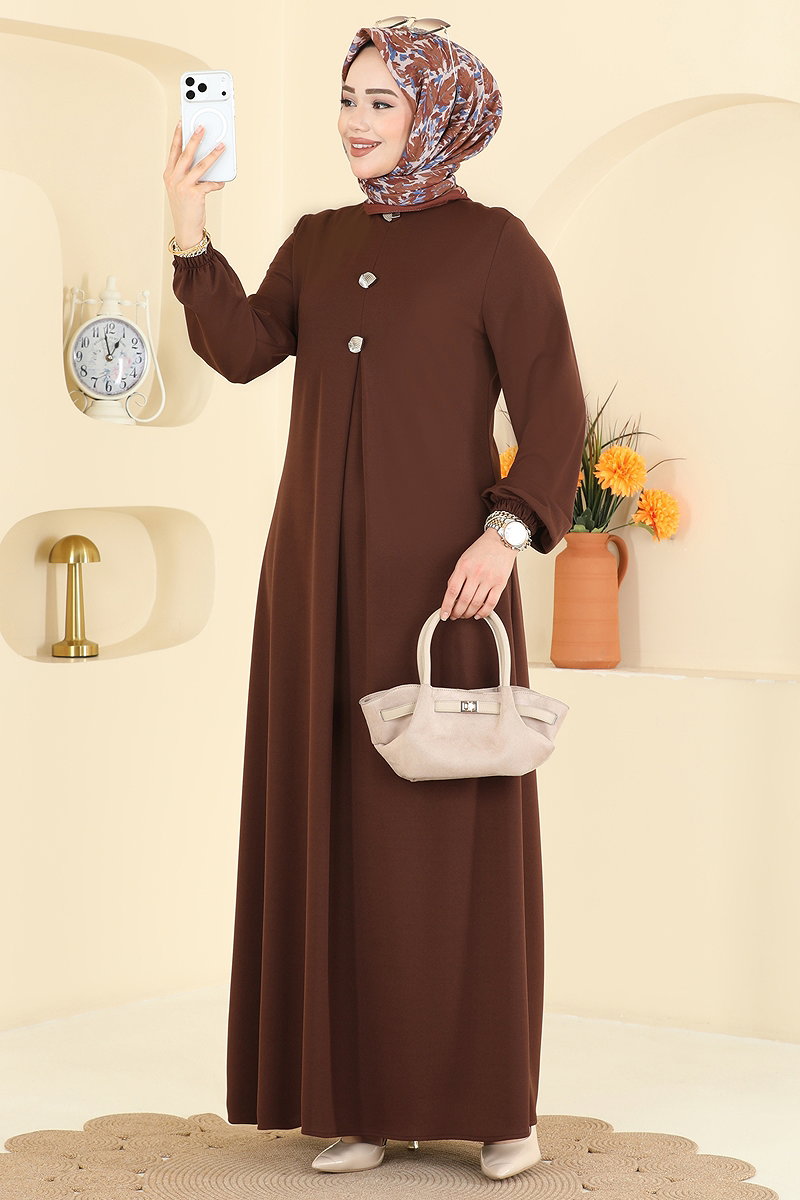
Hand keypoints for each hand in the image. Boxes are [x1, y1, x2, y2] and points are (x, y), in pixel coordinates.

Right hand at [163, 121, 225, 247]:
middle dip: (194, 138)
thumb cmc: (185, 208)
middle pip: (185, 154)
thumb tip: (204, 161)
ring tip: (220, 146)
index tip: (181, 123)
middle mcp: (174, 179)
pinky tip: (222, 181)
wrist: (185, 229)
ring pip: (199, 166)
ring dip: (212, 155)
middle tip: (201, 127)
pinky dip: (217, 182)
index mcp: (169, 174)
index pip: (173, 151)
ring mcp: (183, 186)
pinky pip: (209, 184)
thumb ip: (188, 174)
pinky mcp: (194, 195)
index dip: (177, 136)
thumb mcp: (181, 188)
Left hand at [439, 530, 518, 620]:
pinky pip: (491, 603)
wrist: (502, 540)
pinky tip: (478, 614)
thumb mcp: (463, 559)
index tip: (444, 614)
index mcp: (464, 566)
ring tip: (465, 615)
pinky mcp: (500, 583)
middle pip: (464, 600)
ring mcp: (489, 579)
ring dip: (468, 614)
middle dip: (457, 612)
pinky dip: (483, 612)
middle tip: (455, 615)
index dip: (446, 606)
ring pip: (476, 604)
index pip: (452, 591)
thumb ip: (457, 575)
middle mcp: (476, 573)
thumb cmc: (482, 549)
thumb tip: (451, 594)